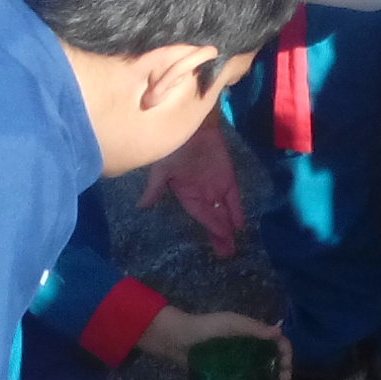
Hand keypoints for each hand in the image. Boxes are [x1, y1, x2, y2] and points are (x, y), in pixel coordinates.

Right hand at [138, 114, 244, 256]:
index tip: (220, 239)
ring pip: (224, 211)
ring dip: (228, 227)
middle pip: (213, 218)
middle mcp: (202, 194)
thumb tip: (141, 207)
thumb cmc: (174, 146)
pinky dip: (237, 210)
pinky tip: (240, 225)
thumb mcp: (161, 169)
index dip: (211, 226)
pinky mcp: (227, 178)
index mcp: (187, 194)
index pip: (200, 215)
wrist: (192, 126)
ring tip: (233, 245)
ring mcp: (216, 186)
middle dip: (218, 235)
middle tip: (226, 254)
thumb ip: (155, 189)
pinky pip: (233, 197)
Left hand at [138, 306, 291, 379]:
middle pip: (275, 363)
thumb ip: (253, 328)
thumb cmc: (205, 328)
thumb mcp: (230, 323)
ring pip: (264, 376)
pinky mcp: (228, 376)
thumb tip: (279, 333)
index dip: (286, 357)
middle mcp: (250, 349)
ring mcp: (239, 364)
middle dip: (284, 376)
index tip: (285, 371)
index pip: (278, 345)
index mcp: (253, 334)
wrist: (176, 339)